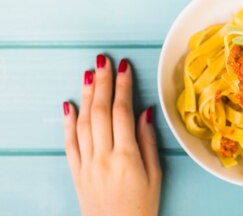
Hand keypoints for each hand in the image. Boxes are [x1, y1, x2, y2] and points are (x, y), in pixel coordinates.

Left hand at [63, 55, 160, 215]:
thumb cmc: (141, 206)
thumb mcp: (155, 175)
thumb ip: (148, 142)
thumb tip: (145, 112)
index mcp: (126, 157)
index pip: (122, 112)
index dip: (123, 87)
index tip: (125, 68)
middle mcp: (103, 157)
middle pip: (100, 111)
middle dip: (102, 82)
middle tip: (104, 60)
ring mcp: (86, 163)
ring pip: (83, 122)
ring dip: (86, 95)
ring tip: (90, 73)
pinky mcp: (76, 170)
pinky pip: (69, 141)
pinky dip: (68, 121)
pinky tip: (69, 103)